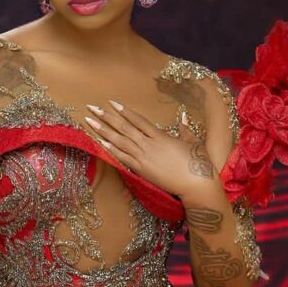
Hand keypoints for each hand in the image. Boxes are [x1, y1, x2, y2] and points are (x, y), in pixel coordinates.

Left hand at [83, 100, 218, 198]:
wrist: (196, 183)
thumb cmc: (198, 163)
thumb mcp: (193, 142)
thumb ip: (185, 129)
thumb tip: (183, 117)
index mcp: (160, 136)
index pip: (138, 120)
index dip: (124, 111)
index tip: (112, 103)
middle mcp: (149, 144)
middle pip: (124, 127)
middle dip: (107, 117)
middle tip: (92, 108)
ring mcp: (144, 157)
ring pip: (119, 141)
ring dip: (103, 131)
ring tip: (90, 122)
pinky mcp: (141, 170)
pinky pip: (122, 158)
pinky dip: (110, 149)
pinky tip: (99, 142)